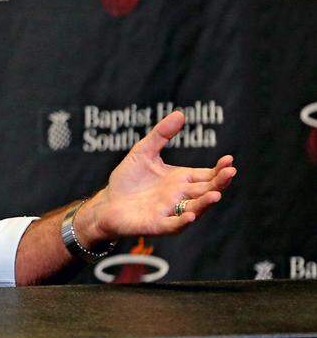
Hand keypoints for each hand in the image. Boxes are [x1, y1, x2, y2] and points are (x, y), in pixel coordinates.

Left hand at [77, 110, 236, 244]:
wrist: (107, 203)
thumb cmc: (128, 179)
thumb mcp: (143, 152)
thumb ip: (161, 134)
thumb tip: (180, 113)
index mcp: (181, 179)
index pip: (206, 175)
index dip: (219, 169)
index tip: (229, 160)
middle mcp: (180, 196)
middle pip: (205, 190)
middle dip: (219, 183)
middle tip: (230, 172)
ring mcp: (171, 211)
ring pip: (195, 209)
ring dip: (206, 203)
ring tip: (216, 194)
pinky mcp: (157, 224)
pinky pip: (173, 224)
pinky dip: (183, 220)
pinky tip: (190, 215)